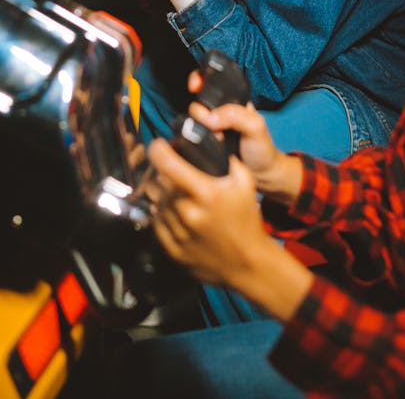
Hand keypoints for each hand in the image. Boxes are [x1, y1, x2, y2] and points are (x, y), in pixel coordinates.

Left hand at [146, 138, 270, 286]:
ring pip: (156, 202)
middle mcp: (188, 212)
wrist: (248, 263)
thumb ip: (226, 159)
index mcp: (206, 193)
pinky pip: (156, 223)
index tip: (159, 146)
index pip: (167, 164)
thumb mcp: (245, 182)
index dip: (158, 149)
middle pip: (159, 182)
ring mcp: (178, 233)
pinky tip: (176, 212)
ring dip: (162, 193)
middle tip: (174, 173)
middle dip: (164, 173)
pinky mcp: (172, 250)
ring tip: (177, 194)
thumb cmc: (247, 221)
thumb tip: (210, 141)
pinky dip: (162, 214)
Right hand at [185, 79, 301, 201]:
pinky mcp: (203, 144)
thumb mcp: (256, 126)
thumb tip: (210, 118)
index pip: (210, 82)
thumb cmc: (262, 148)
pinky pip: (190, 138)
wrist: (261, 176)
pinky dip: (193, 141)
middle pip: (197, 104)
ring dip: (199, 130)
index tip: (194, 87)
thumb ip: (236, 116)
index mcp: (232, 101)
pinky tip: (208, 146)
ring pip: (191, 121)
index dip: (199, 79)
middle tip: (216, 128)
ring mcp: (209, 129)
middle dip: (201, 114)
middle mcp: (218, 113)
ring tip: (218, 140)